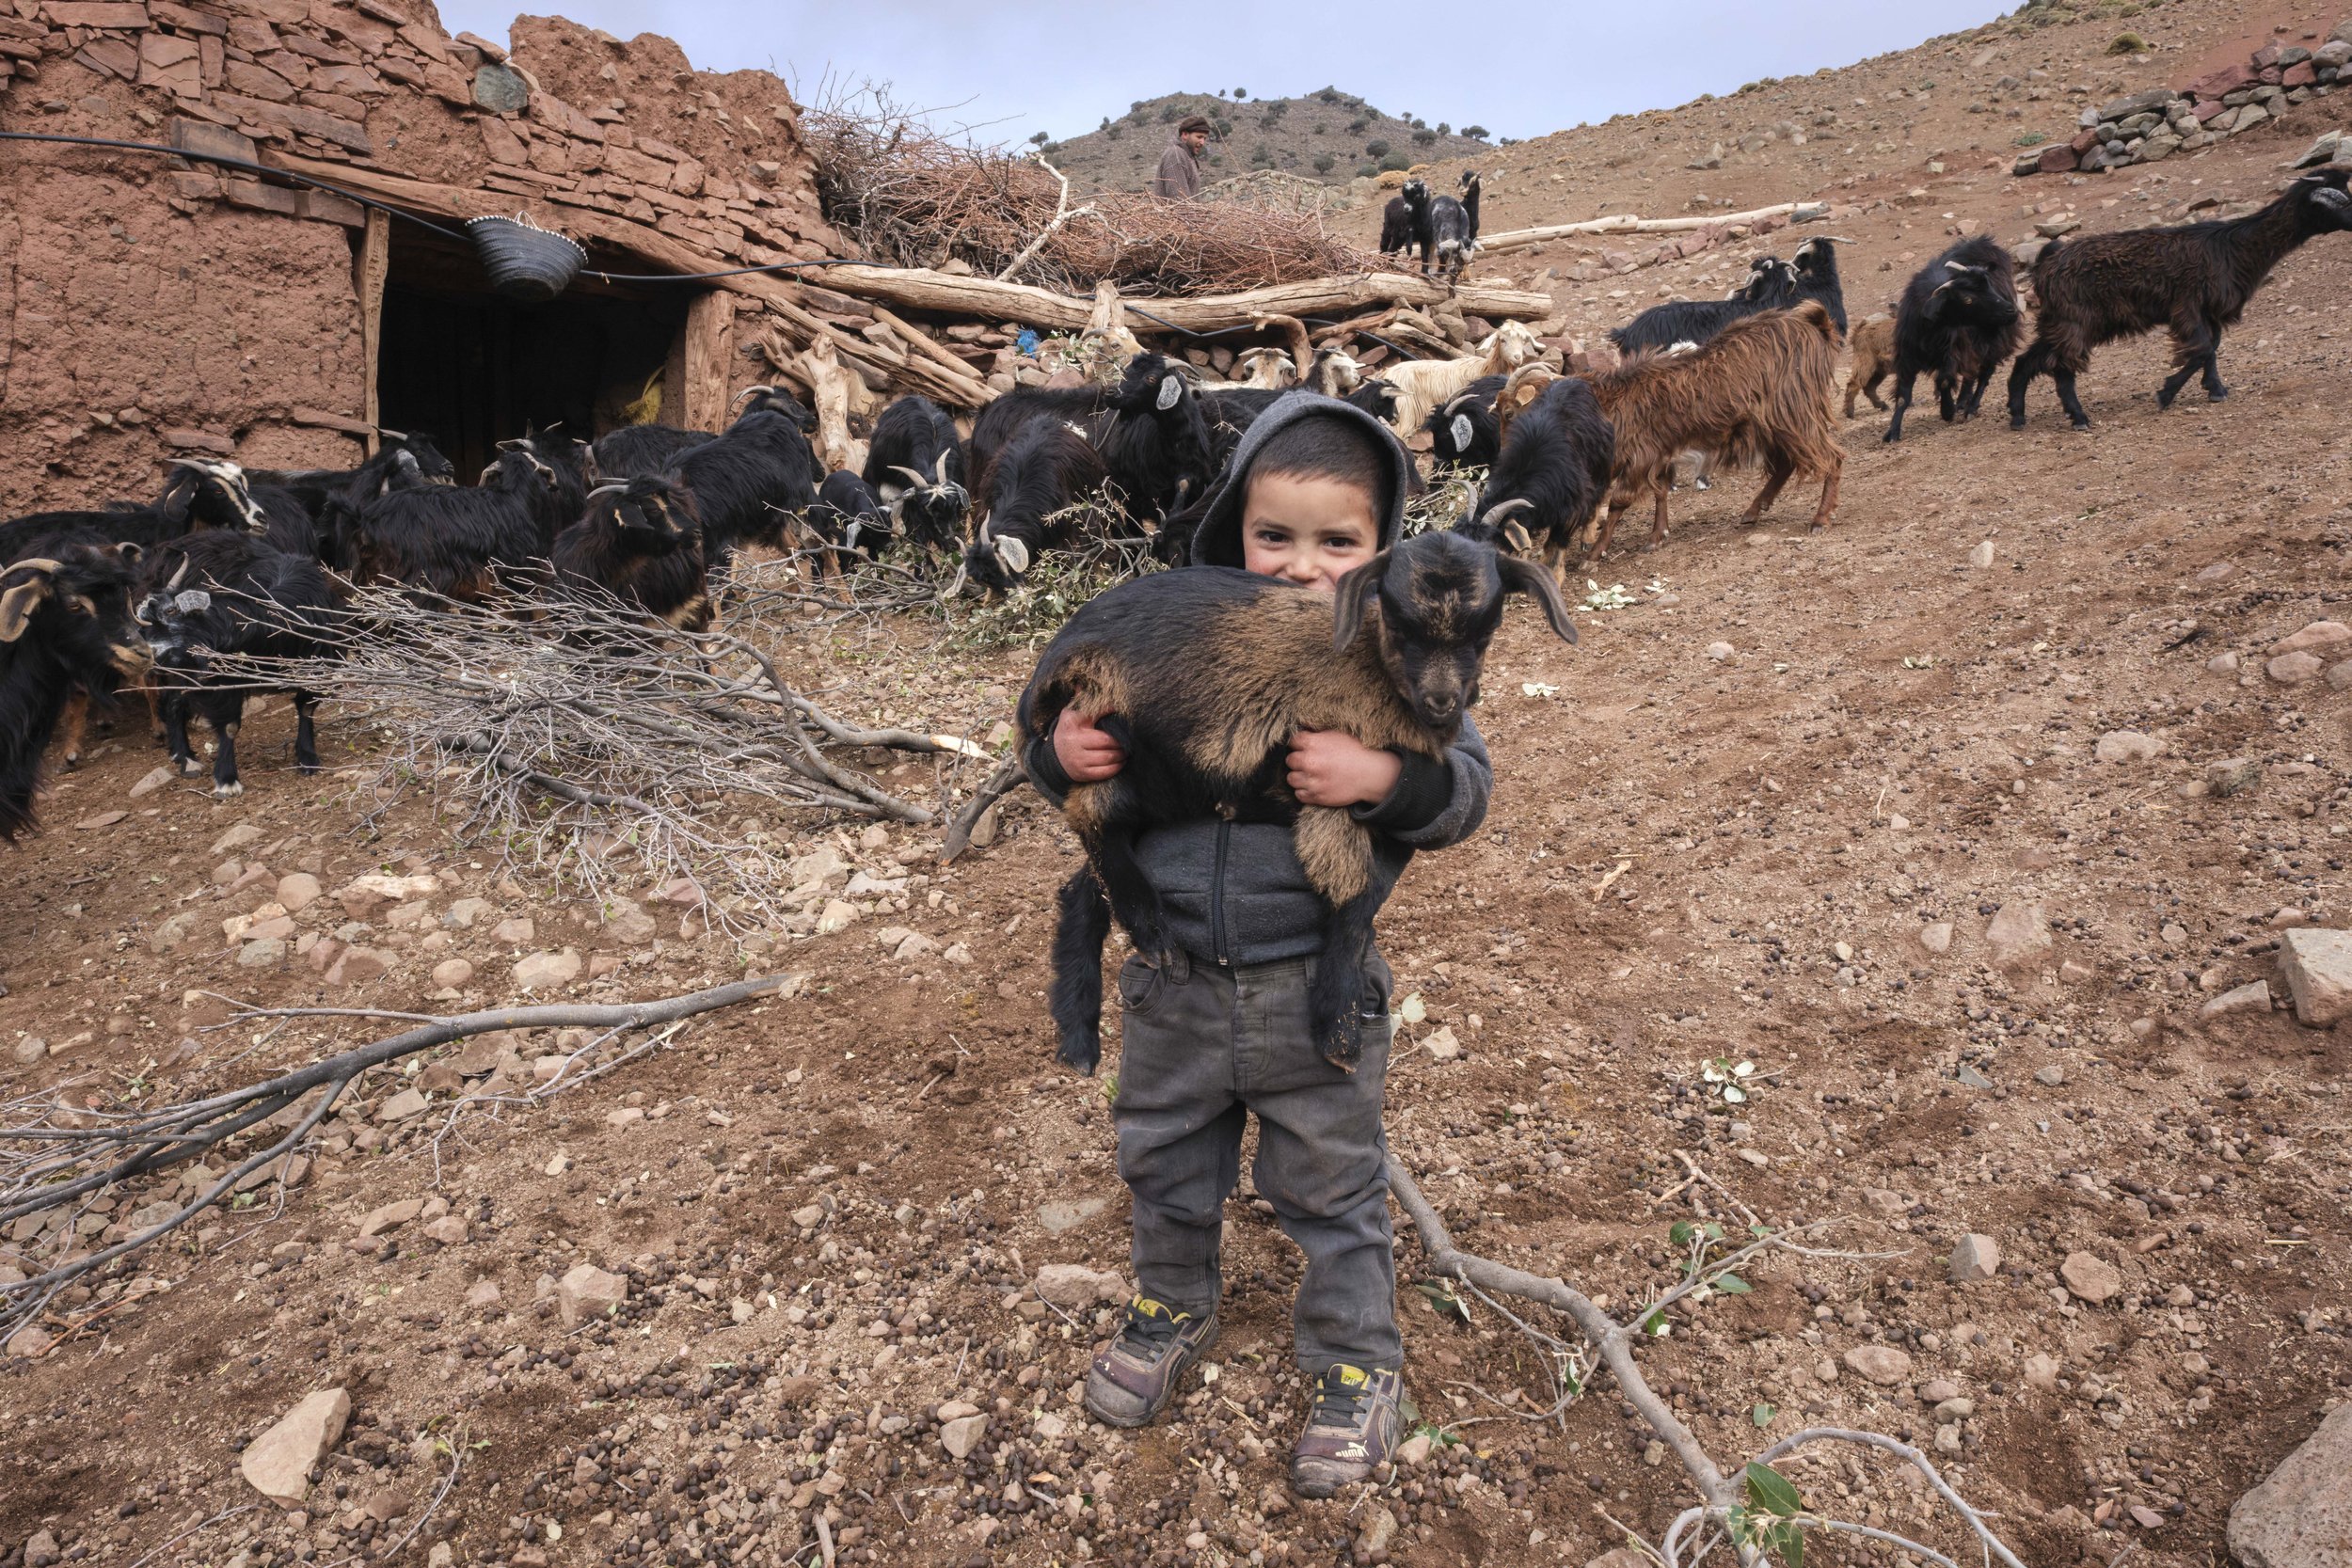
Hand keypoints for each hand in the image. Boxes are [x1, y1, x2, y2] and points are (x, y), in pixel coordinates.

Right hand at [1053, 708, 1124, 783]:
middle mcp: (1073, 741)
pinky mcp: (1082, 773)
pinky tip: (1121, 761)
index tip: (1119, 710)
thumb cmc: (1071, 731)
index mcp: (1071, 722)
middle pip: (1106, 741)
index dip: (1110, 710)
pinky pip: (1105, 772)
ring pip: (1108, 757)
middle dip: (1121, 741)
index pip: (1096, 714)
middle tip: (1129, 738)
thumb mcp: (1073, 713)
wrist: (1055, 755)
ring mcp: (1077, 759)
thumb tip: (1100, 689)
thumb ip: (1086, 702)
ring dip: (1121, 754)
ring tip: (1127, 750)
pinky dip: (1117, 767)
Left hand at [1286, 729, 1400, 808]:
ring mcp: (1312, 781)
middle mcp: (1309, 762)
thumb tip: (1304, 731)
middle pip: (1289, 760)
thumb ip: (1317, 734)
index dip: (1298, 744)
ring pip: (1291, 778)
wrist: (1369, 774)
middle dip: (1297, 760)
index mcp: (1312, 743)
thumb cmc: (1356, 752)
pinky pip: (1299, 794)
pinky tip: (1313, 785)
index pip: (1292, 741)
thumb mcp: (1336, 735)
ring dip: (1299, 776)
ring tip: (1310, 774)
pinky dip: (1304, 790)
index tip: (1304, 747)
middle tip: (1309, 761)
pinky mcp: (1316, 796)